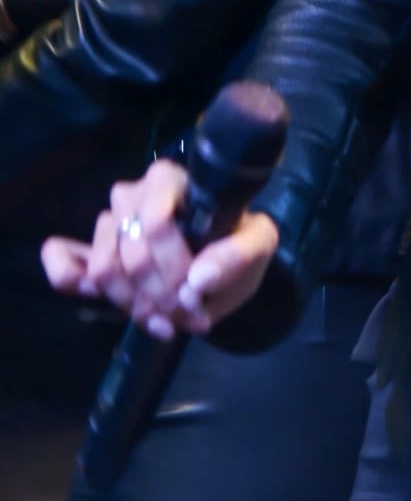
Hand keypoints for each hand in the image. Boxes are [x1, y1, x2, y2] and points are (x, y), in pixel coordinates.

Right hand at [40, 159, 279, 341]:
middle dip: (162, 297)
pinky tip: (110, 298)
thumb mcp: (258, 244)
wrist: (223, 260)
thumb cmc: (238, 241)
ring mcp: (108, 221)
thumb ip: (238, 256)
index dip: (173, 269)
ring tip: (168, 320)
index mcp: (171, 180)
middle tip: (190, 317)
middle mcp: (133, 194)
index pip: (156, 222)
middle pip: (131, 255)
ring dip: (136, 305)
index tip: (197, 298)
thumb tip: (198, 281)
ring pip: (104, 269)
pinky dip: (73, 281)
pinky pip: (62, 262)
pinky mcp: (90, 249)